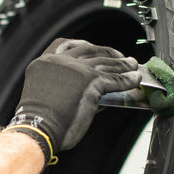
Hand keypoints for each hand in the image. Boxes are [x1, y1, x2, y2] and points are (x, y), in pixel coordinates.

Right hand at [8, 38, 139, 162]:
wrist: (39, 128)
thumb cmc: (38, 121)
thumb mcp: (44, 95)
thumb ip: (62, 87)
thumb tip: (86, 90)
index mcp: (44, 63)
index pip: (63, 45)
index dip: (81, 45)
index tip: (90, 46)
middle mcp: (60, 61)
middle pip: (89, 50)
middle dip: (107, 52)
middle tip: (118, 56)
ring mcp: (77, 69)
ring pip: (105, 62)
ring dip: (122, 64)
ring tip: (132, 66)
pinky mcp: (91, 81)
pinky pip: (114, 79)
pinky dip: (127, 79)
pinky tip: (134, 79)